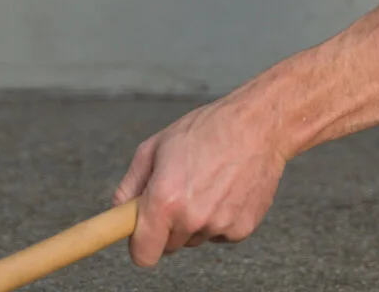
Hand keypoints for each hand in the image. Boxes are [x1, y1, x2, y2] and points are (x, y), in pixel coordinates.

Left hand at [111, 94, 287, 267]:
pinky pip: (219, 235)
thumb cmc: (208, 129)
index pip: (143, 254)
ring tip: (207, 183)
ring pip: (195, 238)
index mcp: (165, 199)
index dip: (140, 244)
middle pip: (169, 245)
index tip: (142, 234)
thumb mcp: (156, 146)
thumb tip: (120, 209)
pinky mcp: (243, 228)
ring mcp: (220, 225)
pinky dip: (219, 218)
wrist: (258, 125)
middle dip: (168, 225)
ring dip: (195, 220)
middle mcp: (192, 217)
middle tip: (180, 190)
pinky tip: (225, 190)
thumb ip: (131, 184)